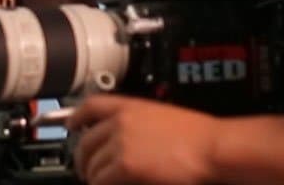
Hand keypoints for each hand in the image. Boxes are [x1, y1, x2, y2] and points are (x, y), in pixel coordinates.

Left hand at [68, 94, 218, 184]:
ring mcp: (121, 145)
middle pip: (85, 142)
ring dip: (95, 178)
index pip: (91, 106)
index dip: (76, 116)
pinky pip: (100, 181)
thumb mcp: (163, 118)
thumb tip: (120, 141)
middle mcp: (121, 123)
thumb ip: (138, 125)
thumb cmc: (199, 137)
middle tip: (88, 172)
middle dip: (83, 160)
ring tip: (104, 183)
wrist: (212, 149)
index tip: (71, 124)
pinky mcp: (124, 167)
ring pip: (91, 166)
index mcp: (131, 107)